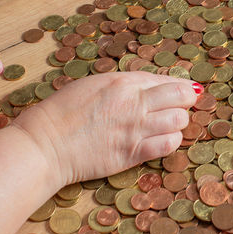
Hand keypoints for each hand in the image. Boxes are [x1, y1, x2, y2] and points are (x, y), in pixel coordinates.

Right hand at [13, 71, 201, 185]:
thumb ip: (123, 85)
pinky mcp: (132, 153)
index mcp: (123, 81)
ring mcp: (135, 128)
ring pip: (179, 120)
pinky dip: (171, 141)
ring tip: (168, 124)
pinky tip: (162, 140)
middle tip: (182, 105)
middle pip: (181, 96)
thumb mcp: (94, 85)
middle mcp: (134, 102)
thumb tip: (148, 87)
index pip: (166, 80)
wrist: (45, 144)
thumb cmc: (63, 112)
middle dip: (187, 100)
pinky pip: (168, 145)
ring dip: (178, 122)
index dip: (181, 86)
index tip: (187, 90)